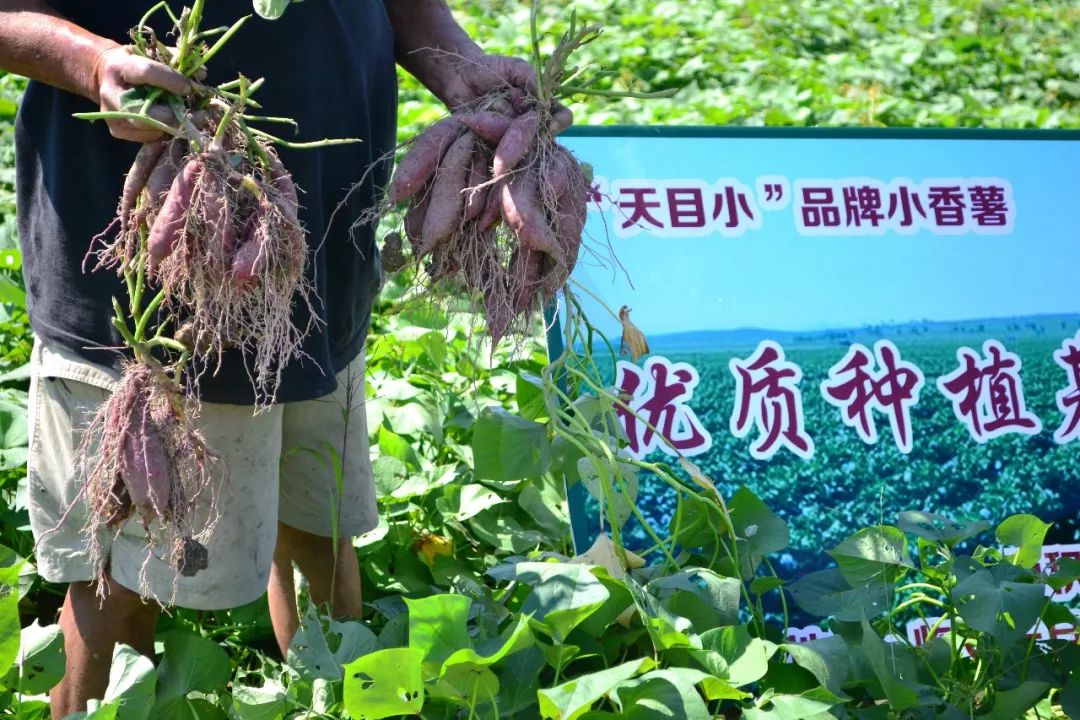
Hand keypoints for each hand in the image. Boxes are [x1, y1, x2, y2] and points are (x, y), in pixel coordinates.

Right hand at [91, 45, 191, 141]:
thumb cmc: (136, 64)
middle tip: (201, 114)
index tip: (189, 86)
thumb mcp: (151, 54)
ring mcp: (112, 115)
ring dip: (175, 125)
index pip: (147, 72)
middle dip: (176, 115)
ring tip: (192, 117)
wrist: (108, 77)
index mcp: (118, 67)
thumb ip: (176, 60)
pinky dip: (166, 130)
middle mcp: (110, 93)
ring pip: (151, 128)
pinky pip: (149, 137)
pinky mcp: (117, 131)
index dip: (171, 80)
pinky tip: (173, 122)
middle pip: (146, 112)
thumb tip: (202, 73)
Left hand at [439, 54, 572, 133]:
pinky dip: (488, 130)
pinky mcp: (491, 145)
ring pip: (517, 142)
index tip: (549, 124)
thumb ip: (534, 81)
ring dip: (503, 122)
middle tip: (509, 107)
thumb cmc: (489, 68)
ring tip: (490, 103)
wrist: (458, 76)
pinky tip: (478, 117)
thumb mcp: (515, 67)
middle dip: (525, 127)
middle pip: (539, 136)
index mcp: (541, 106)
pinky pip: (496, 146)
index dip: (559, 122)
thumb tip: (545, 104)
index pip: (563, 118)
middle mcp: (529, 125)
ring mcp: (511, 137)